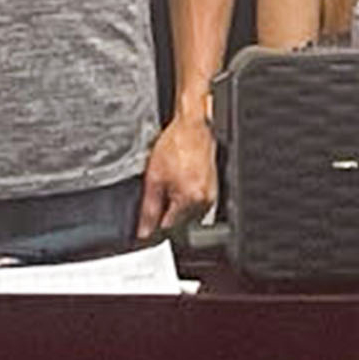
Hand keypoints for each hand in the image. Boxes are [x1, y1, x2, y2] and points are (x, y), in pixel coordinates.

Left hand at [138, 112, 216, 235]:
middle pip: (180, 222)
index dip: (155, 221)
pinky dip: (187, 196)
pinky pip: (197, 203)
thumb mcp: (154, 178)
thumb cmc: (175, 146)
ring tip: (172, 181)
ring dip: (177, 204)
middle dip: (168, 211)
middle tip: (161, 189)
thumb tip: (144, 232)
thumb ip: (148, 209)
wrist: (192, 127)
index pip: (169, 228)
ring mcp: (211, 196)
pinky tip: (181, 180)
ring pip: (189, 214)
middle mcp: (205, 201)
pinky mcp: (214, 189)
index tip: (150, 212)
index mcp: (190, 200)